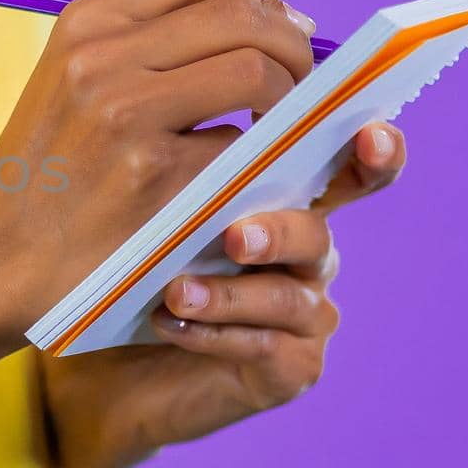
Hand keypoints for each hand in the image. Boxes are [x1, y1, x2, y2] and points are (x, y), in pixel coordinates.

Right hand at [0, 0, 316, 346]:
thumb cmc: (41, 179)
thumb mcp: (68, 83)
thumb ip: (141, 44)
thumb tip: (261, 17)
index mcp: (85, 23)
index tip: (280, 34)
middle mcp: (102, 56)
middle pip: (242, 14)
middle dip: (292, 47)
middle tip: (299, 88)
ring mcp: (126, 114)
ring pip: (256, 70)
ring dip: (289, 100)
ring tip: (279, 131)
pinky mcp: (153, 177)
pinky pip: (244, 145)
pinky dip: (257, 161)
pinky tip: (241, 180)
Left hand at [41, 121, 406, 467]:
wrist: (97, 365)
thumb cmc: (118, 269)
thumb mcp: (137, 204)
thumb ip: (175, 155)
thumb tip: (178, 100)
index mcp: (283, 197)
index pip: (337, 162)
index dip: (369, 148)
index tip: (368, 132)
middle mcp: (304, 251)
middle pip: (317, 229)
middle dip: (281, 230)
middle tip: (236, 236)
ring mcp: (303, 312)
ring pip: (290, 295)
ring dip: (231, 292)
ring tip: (176, 290)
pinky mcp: (289, 368)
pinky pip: (266, 347)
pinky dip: (215, 334)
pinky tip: (168, 323)